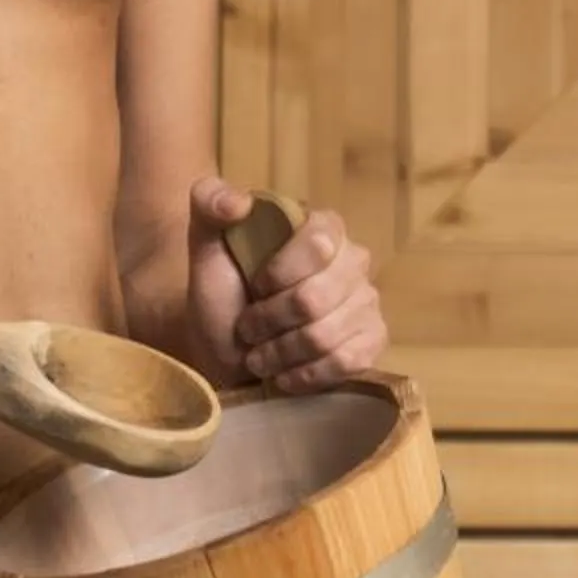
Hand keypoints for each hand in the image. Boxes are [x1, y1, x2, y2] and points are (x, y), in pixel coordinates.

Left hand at [185, 178, 386, 393]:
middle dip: (269, 321)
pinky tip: (285, 375)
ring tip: (259, 356)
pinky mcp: (372, 342)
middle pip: (315, 298)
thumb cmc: (223, 293)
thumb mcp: (206, 245)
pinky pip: (347, 362)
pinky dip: (306, 375)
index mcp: (322, 227)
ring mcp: (367, 303)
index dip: (278, 274)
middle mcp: (354, 260)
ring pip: (325, 336)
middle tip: (247, 329)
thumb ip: (208, 202)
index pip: (318, 243)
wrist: (228, 347)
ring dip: (279, 353)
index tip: (253, 287)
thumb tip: (239, 202)